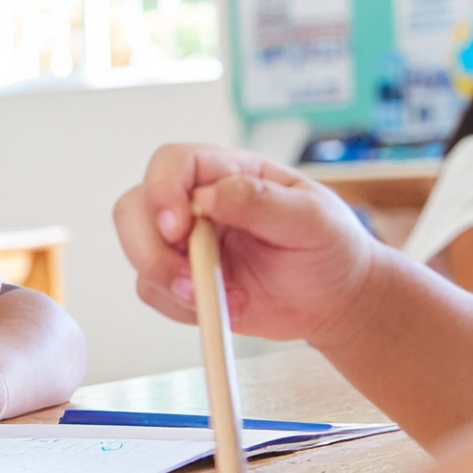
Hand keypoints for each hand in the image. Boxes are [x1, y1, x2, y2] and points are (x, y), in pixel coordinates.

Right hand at [113, 143, 385, 342]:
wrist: (336, 299)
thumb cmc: (330, 247)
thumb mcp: (312, 218)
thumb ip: (262, 201)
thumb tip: (208, 196)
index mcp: (228, 172)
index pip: (173, 164)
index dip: (163, 191)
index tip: (178, 228)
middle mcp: (197, 203)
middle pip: (136, 207)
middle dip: (149, 248)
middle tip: (187, 281)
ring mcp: (185, 242)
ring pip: (139, 252)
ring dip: (171, 284)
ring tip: (225, 299)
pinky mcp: (182, 279)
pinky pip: (154, 291)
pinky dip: (181, 308)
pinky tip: (227, 308)